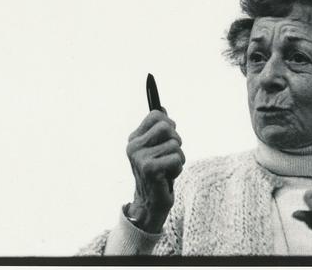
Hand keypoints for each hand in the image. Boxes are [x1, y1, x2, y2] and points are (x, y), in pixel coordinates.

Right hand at [125, 110, 184, 232]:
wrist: (150, 204)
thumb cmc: (157, 174)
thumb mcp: (156, 149)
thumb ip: (157, 129)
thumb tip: (162, 108)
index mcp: (134, 139)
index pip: (156, 115)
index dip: (169, 123)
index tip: (168, 137)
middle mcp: (134, 146)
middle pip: (167, 126)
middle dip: (175, 141)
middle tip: (169, 156)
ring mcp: (140, 157)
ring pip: (175, 145)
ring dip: (178, 158)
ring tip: (168, 169)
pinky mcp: (150, 169)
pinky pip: (177, 158)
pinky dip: (178, 169)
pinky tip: (168, 177)